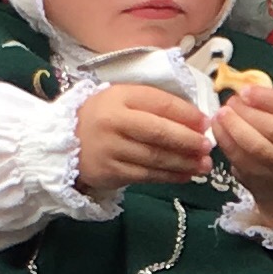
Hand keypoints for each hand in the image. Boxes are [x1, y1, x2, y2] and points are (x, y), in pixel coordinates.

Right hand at [75, 85, 210, 193]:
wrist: (64, 142)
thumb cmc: (103, 117)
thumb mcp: (122, 99)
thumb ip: (153, 104)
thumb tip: (195, 118)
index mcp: (119, 96)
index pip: (160, 103)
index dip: (187, 114)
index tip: (206, 123)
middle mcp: (114, 121)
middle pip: (159, 132)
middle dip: (188, 140)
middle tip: (208, 147)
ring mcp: (111, 148)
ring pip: (155, 157)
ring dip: (184, 163)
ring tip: (203, 165)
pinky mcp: (111, 172)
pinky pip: (146, 175)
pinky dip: (169, 177)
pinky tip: (185, 176)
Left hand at [213, 84, 272, 219]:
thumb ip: (270, 104)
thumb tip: (242, 89)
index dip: (266, 98)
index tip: (245, 90)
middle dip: (248, 113)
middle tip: (230, 102)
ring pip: (256, 147)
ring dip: (234, 127)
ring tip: (220, 114)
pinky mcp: (260, 177)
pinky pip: (240, 159)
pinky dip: (226, 141)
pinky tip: (217, 128)